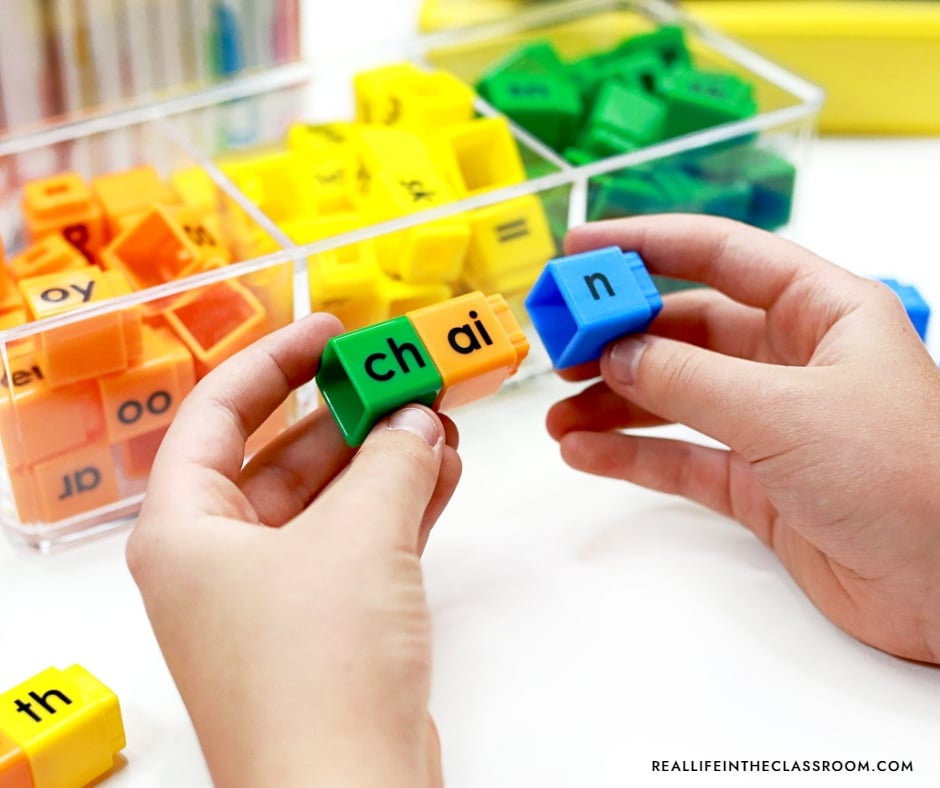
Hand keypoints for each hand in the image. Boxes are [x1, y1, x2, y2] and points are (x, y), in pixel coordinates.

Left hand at [127, 313, 460, 787]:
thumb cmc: (320, 666)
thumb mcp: (358, 536)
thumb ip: (389, 460)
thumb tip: (413, 421)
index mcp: (186, 529)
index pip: (218, 412)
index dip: (275, 359)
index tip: (332, 329)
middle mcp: (219, 560)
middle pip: (283, 456)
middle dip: (348, 413)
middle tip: (403, 374)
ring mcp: (274, 597)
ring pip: (330, 502)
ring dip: (383, 459)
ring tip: (438, 418)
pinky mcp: (326, 628)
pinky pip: (359, 544)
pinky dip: (398, 506)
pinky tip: (442, 471)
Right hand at [547, 214, 939, 664]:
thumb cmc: (909, 478)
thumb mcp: (787, 411)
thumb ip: (691, 379)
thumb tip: (618, 351)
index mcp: (823, 311)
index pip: (721, 255)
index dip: (648, 244)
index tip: (583, 248)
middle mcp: (794, 360)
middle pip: (687, 329)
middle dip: (620, 334)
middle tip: (561, 342)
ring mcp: (773, 423)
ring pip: (675, 395)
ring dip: (615, 400)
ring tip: (559, 410)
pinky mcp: (758, 483)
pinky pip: (680, 456)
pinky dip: (631, 454)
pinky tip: (584, 452)